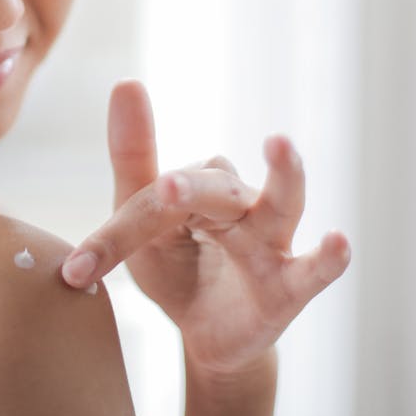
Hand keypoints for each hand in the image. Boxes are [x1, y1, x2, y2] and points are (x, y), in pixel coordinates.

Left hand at [60, 79, 351, 375]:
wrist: (206, 335)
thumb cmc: (176, 266)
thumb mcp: (142, 225)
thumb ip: (133, 160)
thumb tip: (125, 79)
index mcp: (200, 184)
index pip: (155, 198)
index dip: (116, 235)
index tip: (77, 271)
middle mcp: (240, 202)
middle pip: (213, 188)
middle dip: (187, 190)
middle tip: (165, 187)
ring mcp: (271, 241)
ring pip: (282, 202)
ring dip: (282, 174)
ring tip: (279, 144)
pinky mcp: (291, 286)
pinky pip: (315, 269)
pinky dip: (329, 257)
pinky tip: (338, 241)